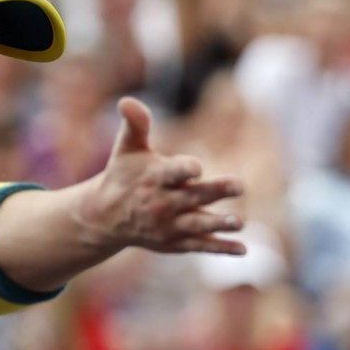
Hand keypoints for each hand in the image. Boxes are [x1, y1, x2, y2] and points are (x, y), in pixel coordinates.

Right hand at [75, 97, 245, 254]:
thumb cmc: (123, 175)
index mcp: (153, 178)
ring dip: (218, 224)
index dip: (183, 169)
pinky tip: (242, 249)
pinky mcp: (175, 242)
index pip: (170, 173)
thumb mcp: (126, 148)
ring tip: (239, 222)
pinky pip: (200, 246)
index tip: (197, 167)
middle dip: (215, 191)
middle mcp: (161, 203)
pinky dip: (220, 248)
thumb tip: (126, 99)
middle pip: (192, 198)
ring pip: (197, 225)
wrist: (106, 217)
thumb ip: (135, 124)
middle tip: (239, 185)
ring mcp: (169, 225)